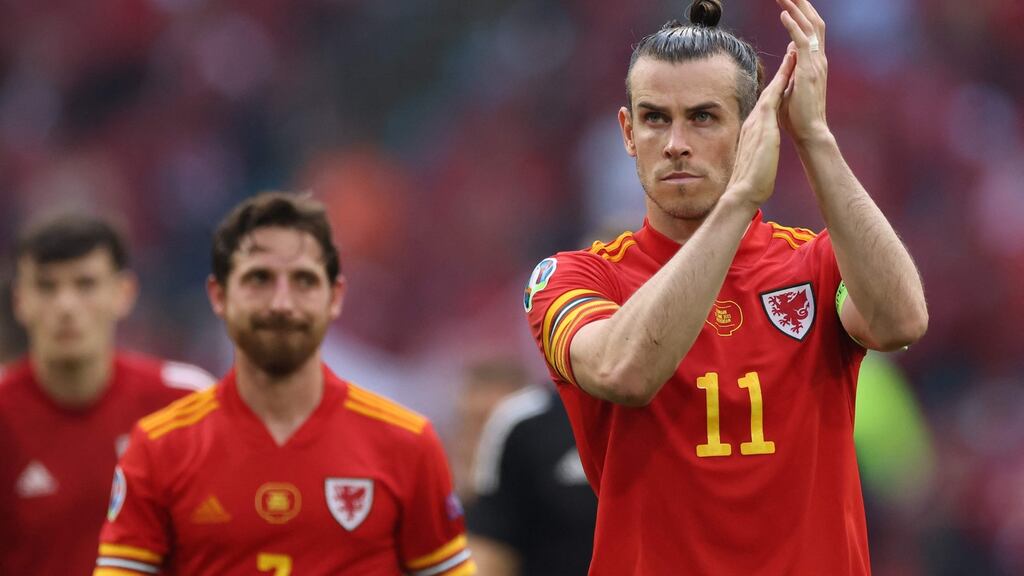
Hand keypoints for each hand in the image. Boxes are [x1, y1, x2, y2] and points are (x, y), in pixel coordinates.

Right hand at [724, 50, 796, 208]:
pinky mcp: (763, 127)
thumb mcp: (756, 160)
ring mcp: (757, 123)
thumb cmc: (751, 182)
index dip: (776, 88)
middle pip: (768, 93)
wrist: (743, 191)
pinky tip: (788, 73)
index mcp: (753, 130)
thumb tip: (761, 151)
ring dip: (782, 73)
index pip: (766, 105)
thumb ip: (758, 150)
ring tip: (792, 55)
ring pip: (771, 91)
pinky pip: (773, 99)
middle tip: (790, 55)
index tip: (784, 75)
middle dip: (780, 74)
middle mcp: (753, 123)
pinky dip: (780, 84)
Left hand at [777, 0, 829, 143]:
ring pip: (809, 26)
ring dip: (796, 8)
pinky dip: (793, 26)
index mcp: (814, 60)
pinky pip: (802, 42)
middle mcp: (818, 58)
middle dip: (801, 3)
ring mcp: (816, 63)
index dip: (801, 12)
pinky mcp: (808, 70)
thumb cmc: (798, 114)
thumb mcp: (793, 83)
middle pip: (812, 21)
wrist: (809, 131)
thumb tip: (791, 49)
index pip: (810, 29)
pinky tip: (783, 14)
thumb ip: (793, 65)